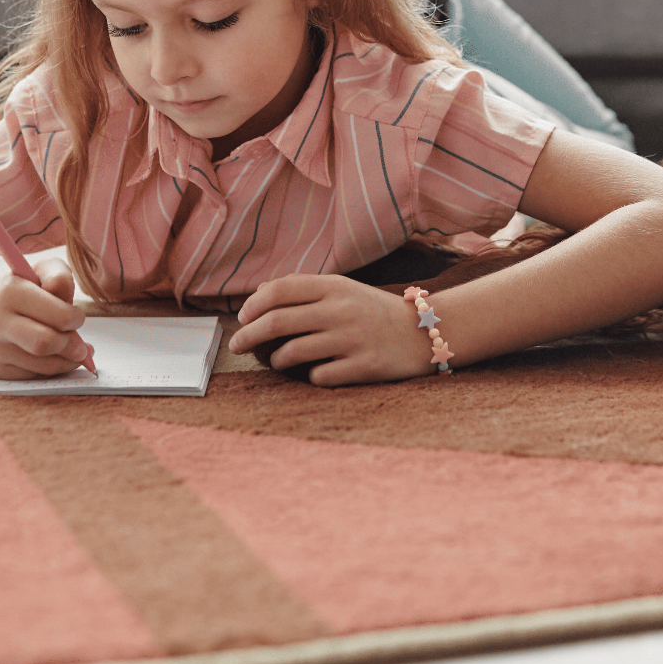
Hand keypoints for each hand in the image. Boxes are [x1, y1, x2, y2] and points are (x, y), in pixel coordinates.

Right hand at [0, 257, 91, 378]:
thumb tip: (67, 304)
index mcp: (10, 291)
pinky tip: (51, 357)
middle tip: (80, 344)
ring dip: (68, 360)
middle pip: (47, 343)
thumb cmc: (28, 292)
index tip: (75, 317)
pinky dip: (52, 369)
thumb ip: (60, 277)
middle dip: (73, 345)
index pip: (60, 316)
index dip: (76, 319)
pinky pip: (37, 377)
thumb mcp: (43, 272)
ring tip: (70, 349)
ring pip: (45, 365)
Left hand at [230, 275, 434, 385]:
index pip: (279, 290)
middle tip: (237, 346)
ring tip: (277, 361)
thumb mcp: (344, 290)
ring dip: (275, 360)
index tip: (243, 318)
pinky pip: (318, 377)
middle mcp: (341, 310)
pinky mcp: (363, 367)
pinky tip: (315, 372)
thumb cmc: (375, 312)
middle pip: (276, 322)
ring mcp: (352, 339)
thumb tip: (259, 296)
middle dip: (247, 336)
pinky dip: (310, 376)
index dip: (253, 305)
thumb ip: (306, 290)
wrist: (425, 333)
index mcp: (335, 286)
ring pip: (291, 352)